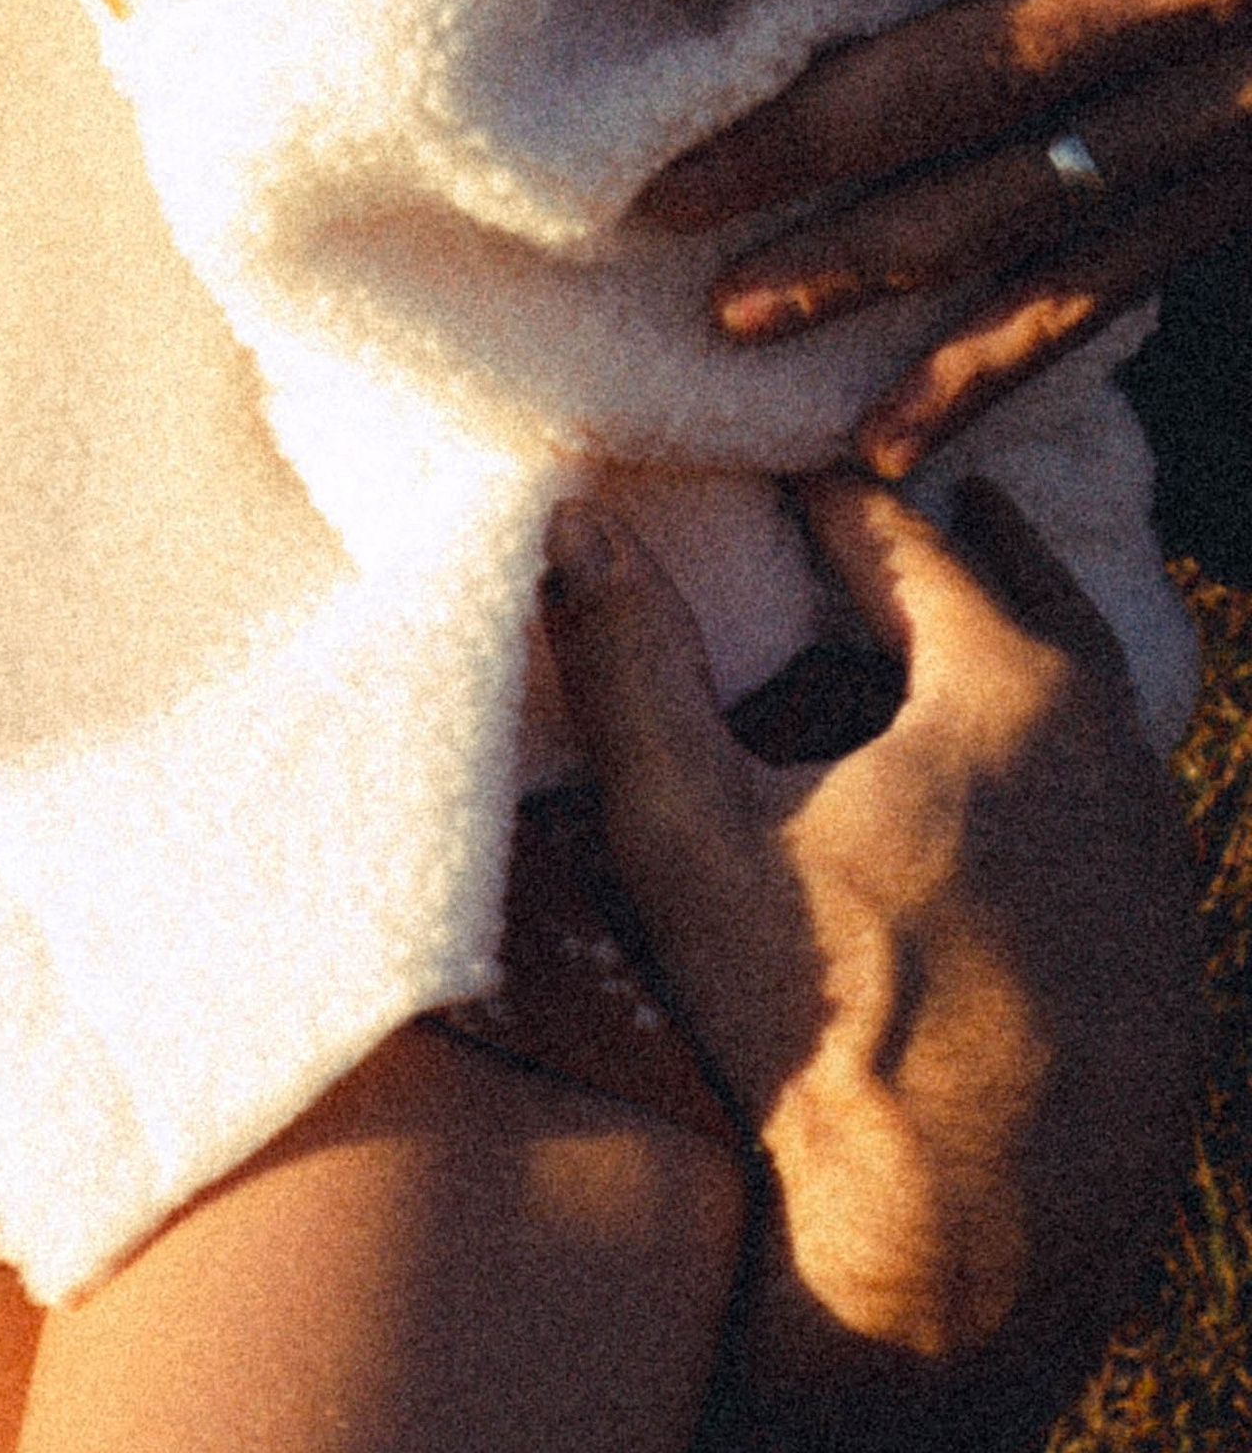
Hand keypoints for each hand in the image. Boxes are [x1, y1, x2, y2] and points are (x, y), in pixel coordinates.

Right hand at [543, 470, 1202, 1449]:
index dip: (830, 504)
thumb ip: (631, 662)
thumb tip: (571, 519)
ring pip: (1085, 711)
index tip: (783, 476)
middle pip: (1033, 607)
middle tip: (894, 516)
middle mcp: (1116, 757)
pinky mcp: (1167, 959)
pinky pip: (1106, 813)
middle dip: (959, 555)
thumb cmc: (823, 1034)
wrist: (970, 1263)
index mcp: (1015, 691)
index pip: (911, 544)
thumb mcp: (692, 830)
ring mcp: (1156, 864)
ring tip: (938, 643)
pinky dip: (1046, 771)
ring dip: (1013, 661)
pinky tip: (985, 804)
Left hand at [629, 0, 1251, 472]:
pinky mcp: (1243, 196)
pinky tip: (886, 435)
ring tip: (729, 314)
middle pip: (959, 74)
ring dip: (870, 273)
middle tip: (641, 197)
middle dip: (794, 147)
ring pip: (1021, 206)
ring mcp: (1228, 107)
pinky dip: (996, 369)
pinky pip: (1106, 293)